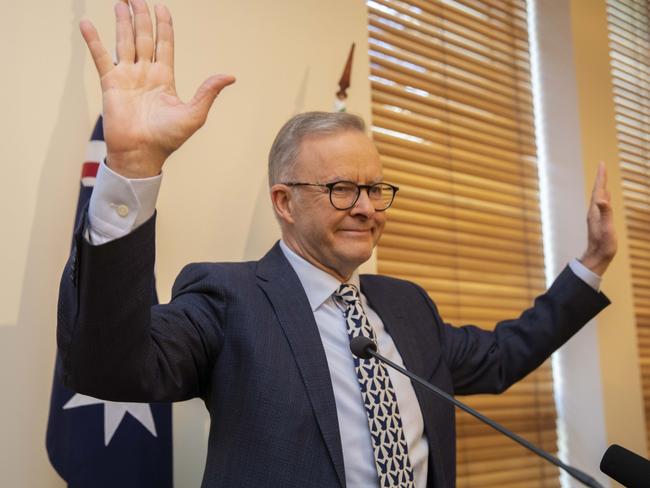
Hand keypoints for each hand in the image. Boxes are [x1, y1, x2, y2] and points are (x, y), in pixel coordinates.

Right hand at [79, 0, 234, 177]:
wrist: (143, 154)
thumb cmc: (168, 138)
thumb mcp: (195, 114)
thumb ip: (208, 91)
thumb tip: (230, 76)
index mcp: (165, 78)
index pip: (165, 44)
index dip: (164, 26)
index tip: (162, 7)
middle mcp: (145, 73)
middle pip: (144, 37)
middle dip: (141, 17)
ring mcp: (127, 77)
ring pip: (125, 41)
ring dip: (123, 21)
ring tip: (121, 2)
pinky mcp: (111, 84)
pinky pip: (101, 57)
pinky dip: (94, 40)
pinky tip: (88, 24)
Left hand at [581, 161, 616, 275]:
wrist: (597, 257)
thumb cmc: (603, 244)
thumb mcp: (607, 229)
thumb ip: (605, 213)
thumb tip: (602, 199)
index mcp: (595, 211)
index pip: (599, 190)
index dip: (601, 177)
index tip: (602, 164)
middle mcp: (594, 211)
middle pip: (598, 191)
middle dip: (601, 178)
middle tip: (602, 165)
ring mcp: (596, 216)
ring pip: (599, 197)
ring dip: (602, 186)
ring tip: (603, 177)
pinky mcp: (599, 221)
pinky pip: (602, 204)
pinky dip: (604, 196)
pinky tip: (606, 196)